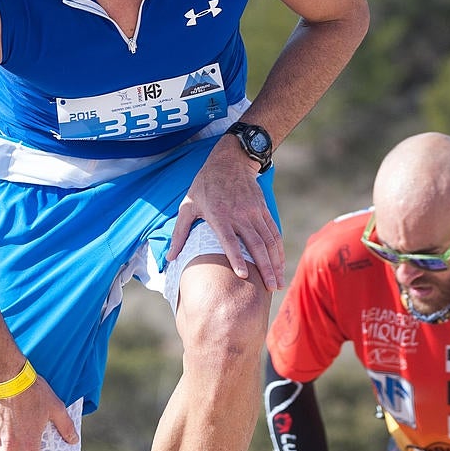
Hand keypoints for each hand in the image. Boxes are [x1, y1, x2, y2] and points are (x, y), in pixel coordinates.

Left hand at [167, 138, 284, 289]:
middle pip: (255, 245)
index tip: (244, 276)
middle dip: (264, 268)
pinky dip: (278, 250)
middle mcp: (240, 215)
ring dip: (275, 263)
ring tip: (277, 283)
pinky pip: (273, 233)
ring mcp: (254, 212)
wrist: (230, 161)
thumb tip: (169, 258)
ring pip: (268, 241)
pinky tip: (280, 264)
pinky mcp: (263, 210)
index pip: (230, 240)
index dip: (236, 258)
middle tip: (270, 289)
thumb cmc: (204, 185)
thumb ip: (179, 233)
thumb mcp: (188, 206)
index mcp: (219, 216)